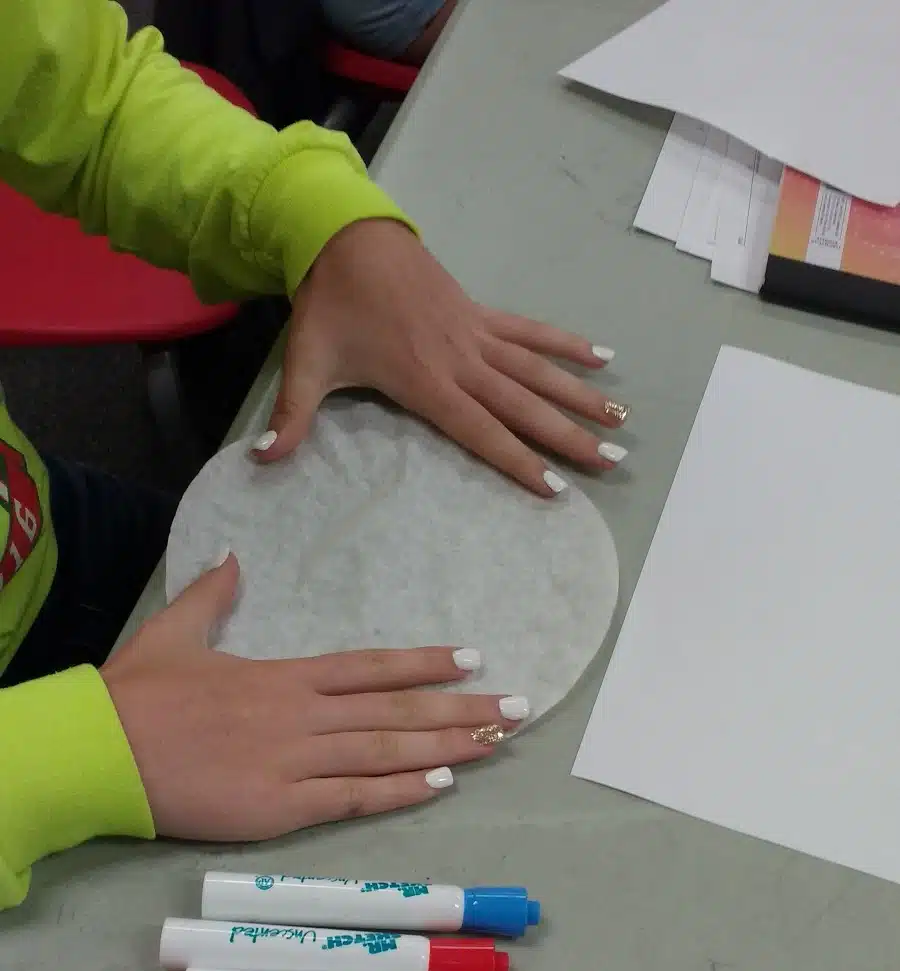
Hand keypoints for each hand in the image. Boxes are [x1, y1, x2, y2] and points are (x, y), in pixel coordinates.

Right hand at [101, 554, 525, 839]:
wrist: (101, 750)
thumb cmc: (134, 696)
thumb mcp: (173, 632)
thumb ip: (212, 597)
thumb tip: (235, 557)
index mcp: (282, 677)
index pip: (369, 667)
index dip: (423, 664)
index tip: (470, 658)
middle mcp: (301, 716)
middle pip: (395, 710)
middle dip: (461, 708)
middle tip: (517, 707)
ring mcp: (295, 762)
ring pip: (386, 752)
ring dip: (447, 746)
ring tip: (496, 741)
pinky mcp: (281, 807)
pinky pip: (354, 798)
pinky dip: (399, 790)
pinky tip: (440, 782)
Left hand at [256, 220, 627, 495]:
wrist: (344, 235)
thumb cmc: (327, 306)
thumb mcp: (304, 363)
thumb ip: (290, 418)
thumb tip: (263, 461)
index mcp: (424, 380)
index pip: (480, 429)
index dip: (517, 459)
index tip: (555, 486)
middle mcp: (460, 359)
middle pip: (523, 405)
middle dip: (569, 435)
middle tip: (611, 461)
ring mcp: (475, 333)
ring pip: (537, 370)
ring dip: (580, 395)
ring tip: (622, 420)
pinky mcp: (479, 311)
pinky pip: (529, 331)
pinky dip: (564, 345)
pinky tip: (602, 357)